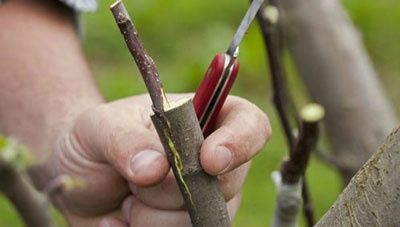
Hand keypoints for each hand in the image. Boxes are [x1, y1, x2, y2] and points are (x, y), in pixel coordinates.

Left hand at [51, 94, 270, 225]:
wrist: (77, 180)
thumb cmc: (94, 141)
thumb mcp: (99, 128)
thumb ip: (125, 140)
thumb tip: (156, 169)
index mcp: (202, 119)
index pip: (250, 124)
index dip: (240, 142)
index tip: (208, 161)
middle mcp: (211, 161)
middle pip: (225, 183)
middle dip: (171, 188)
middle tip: (133, 178)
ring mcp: (203, 199)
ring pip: (200, 220)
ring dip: (151, 216)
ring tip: (126, 200)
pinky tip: (119, 221)